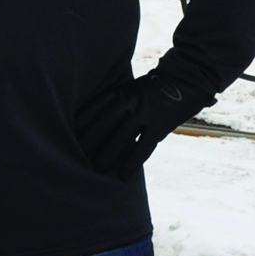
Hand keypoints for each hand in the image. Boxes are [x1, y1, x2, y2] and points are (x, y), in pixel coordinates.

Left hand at [74, 71, 200, 182]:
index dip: (81, 121)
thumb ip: (116, 102)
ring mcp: (146, 113)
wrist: (186, 79)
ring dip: (107, 155)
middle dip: (90, 141)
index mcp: (122, 91)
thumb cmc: (154, 88)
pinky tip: (123, 176)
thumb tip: (93, 122)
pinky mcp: (160, 126)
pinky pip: (143, 147)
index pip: (96, 107)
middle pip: (105, 123)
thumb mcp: (132, 88)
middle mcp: (132, 101)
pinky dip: (132, 162)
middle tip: (76, 156)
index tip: (68, 133)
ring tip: (96, 169)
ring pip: (121, 137)